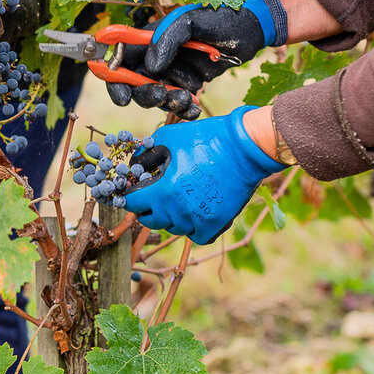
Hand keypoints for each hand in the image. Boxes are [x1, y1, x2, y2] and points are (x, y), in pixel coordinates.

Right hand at [106, 0, 286, 114]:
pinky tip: (194, 108)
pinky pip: (178, 102)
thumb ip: (166, 40)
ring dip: (168, 102)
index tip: (123, 96)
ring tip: (186, 99)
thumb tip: (150, 67)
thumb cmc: (220, 16)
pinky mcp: (189, 83)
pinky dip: (183, 109)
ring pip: (157, 96)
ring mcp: (173, 70)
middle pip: (135, 84)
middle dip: (145, 95)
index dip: (114, 79)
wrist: (253, 27)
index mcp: (149, 38)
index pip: (120, 59)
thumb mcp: (191, 21)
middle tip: (163, 95)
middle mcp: (157, 55)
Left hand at [124, 107, 284, 244]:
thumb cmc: (205, 138)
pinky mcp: (216, 224)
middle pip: (150, 220)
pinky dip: (193, 228)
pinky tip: (194, 213)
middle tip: (152, 196)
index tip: (131, 192)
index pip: (132, 204)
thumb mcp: (168, 137)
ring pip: (173, 228)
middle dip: (147, 207)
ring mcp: (197, 220)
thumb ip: (146, 154)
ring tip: (177, 199)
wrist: (244, 146)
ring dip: (170, 216)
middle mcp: (177, 211)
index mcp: (162, 192)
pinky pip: (196, 236)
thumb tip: (135, 166)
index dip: (128, 197)